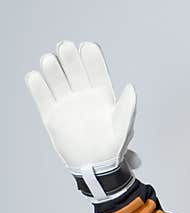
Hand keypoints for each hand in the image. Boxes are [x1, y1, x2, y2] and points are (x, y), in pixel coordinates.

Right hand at [26, 41, 139, 201]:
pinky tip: (35, 76)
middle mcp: (83, 95)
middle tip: (65, 46)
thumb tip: (131, 87)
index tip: (88, 46)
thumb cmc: (113, 146)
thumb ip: (127, 107)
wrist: (94, 166)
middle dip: (70, 57)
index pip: (96, 72)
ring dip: (52, 68)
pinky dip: (37, 86)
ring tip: (49, 59)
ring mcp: (67, 104)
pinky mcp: (51, 114)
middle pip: (75, 71)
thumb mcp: (124, 126)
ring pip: (57, 80)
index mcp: (103, 95)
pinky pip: (42, 97)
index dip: (92, 58)